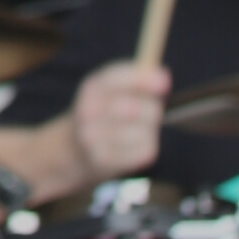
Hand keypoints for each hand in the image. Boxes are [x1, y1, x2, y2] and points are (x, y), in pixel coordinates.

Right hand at [70, 60, 168, 182]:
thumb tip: (164, 76)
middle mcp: (89, 111)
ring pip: (144, 132)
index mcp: (91, 88)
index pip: (117, 79)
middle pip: (135, 108)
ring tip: (140, 128)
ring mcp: (94, 138)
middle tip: (153, 110)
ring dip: (150, 129)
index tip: (166, 80)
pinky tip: (136, 143)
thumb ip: (133, 80)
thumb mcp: (107, 90)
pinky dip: (148, 146)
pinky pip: (144, 151)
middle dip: (153, 108)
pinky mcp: (106, 161)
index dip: (143, 79)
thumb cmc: (101, 114)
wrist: (73, 149)